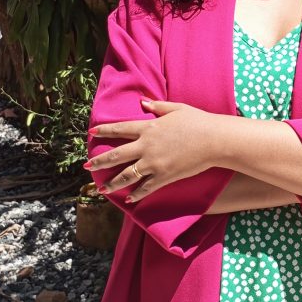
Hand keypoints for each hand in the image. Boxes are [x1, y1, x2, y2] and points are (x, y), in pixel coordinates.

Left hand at [85, 99, 216, 201]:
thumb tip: (143, 103)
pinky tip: (129, 199)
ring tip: (101, 189)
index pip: (120, 129)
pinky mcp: (164, 176)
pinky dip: (136, 195)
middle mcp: (146, 146)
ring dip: (112, 183)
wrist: (214, 140)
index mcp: (148, 128)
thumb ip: (157, 106)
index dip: (105, 131)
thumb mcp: (176, 108)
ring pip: (126, 176)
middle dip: (99, 162)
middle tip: (87, 167)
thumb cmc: (197, 121)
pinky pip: (146, 188)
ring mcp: (154, 163)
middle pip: (116, 155)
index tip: (92, 133)